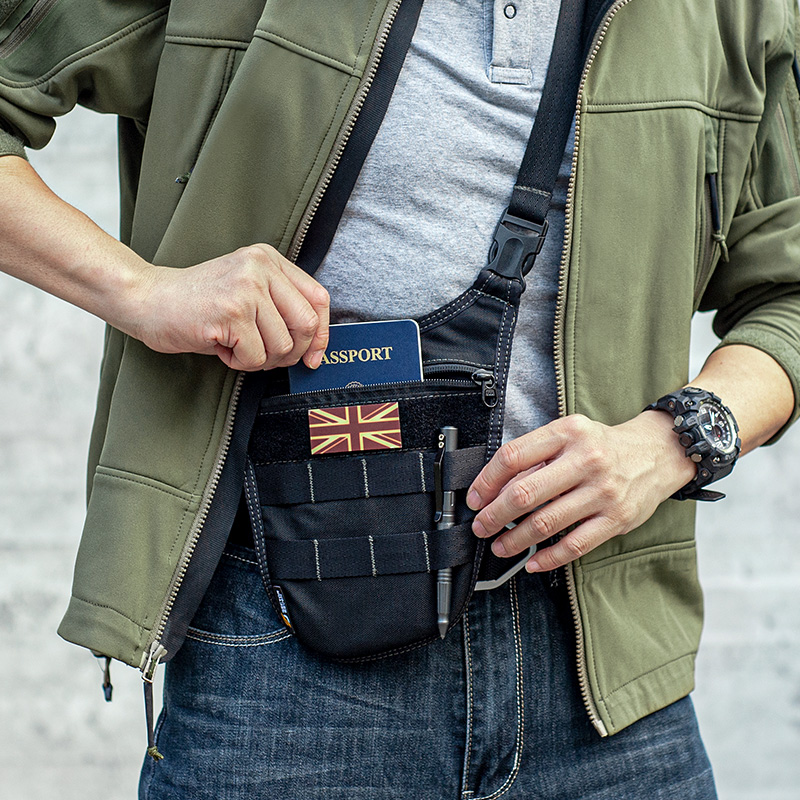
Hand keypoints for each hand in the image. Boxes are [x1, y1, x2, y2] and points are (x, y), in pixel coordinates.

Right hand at [123, 244, 329, 370]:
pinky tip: (222, 348)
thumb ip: (280, 306)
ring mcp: (246, 288)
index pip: (318, 298)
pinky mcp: (231, 312)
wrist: (147, 299)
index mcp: (268, 259)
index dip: (322, 333)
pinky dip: (240, 363)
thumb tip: (316, 346)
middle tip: (267, 356)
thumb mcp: (245, 290)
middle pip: (306, 324)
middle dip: (292, 352)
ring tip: (236, 346)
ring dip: (261, 359)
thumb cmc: (196, 302)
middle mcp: (260, 268)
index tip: (313, 355)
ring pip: (282, 346)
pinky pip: (256, 356)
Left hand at [466, 412, 695, 571]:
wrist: (658, 453)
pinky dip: (548, 558)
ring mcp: (602, 491)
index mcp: (567, 433)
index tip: (475, 497)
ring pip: (545, 523)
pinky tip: (533, 562)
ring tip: (500, 545)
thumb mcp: (569, 434)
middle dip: (494, 515)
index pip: (513, 456)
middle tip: (480, 526)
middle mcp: (585, 460)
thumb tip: (496, 487)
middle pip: (524, 492)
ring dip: (514, 540)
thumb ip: (536, 455)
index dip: (486, 480)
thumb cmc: (603, 445)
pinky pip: (575, 545)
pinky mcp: (616, 519)